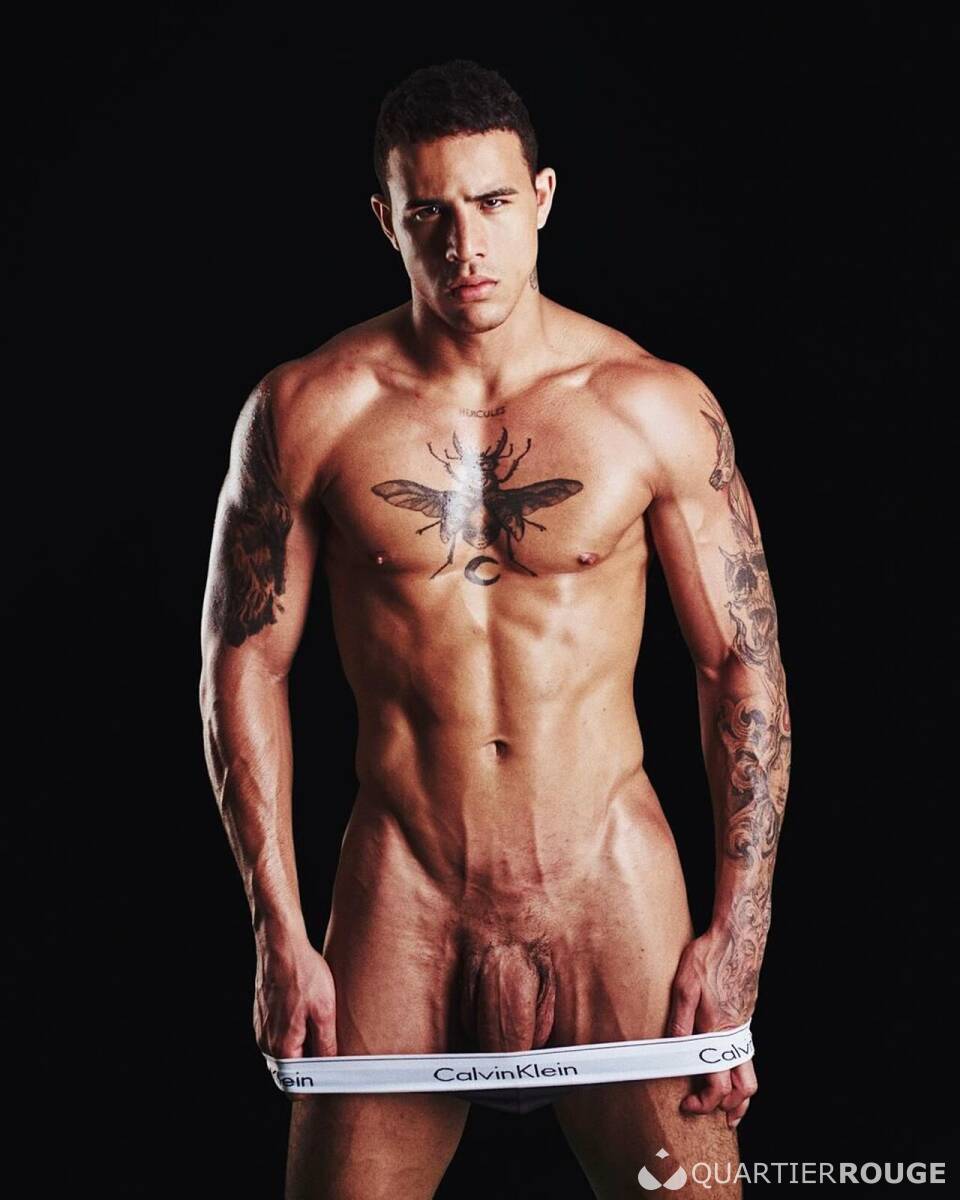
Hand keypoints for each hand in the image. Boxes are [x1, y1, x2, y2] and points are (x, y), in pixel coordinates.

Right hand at [254, 935, 337, 1075]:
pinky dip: (292, 1031)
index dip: (313, 1084)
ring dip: (301, 1046)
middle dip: (308, 1064)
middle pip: (289, 1069)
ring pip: (283, 1051)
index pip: (293, 1086)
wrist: (281, 945)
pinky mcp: (261, 1015)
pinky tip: (305, 1012)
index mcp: (282, 1046)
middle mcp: (266, 1042)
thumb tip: (330, 1065)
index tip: (329, 1075)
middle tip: (329, 1048)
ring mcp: (261, 1028)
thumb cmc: (302, 973)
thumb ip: (326, 1043)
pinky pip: (277, 1035)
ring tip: (318, 1025)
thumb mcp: (324, 1010)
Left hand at [666, 927, 757, 1130]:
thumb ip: (680, 1020)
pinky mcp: (747, 1016)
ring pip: (750, 1071)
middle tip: (720, 1119)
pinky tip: (727, 1066)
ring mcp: (745, 1026)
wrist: (739, 936)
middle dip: (734, 1109)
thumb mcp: (685, 985)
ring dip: (741, 1092)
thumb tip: (673, 1048)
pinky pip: (747, 1052)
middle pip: (745, 1088)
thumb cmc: (709, 957)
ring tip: (729, 1104)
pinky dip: (741, 1069)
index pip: (718, 1086)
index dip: (703, 1103)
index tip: (689, 1105)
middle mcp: (736, 1034)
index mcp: (719, 1032)